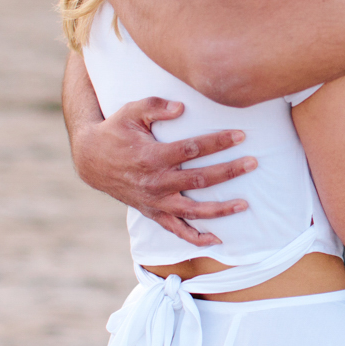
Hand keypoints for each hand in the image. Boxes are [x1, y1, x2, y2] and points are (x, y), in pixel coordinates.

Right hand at [71, 96, 256, 244]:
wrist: (92, 160)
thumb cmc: (115, 132)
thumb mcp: (129, 111)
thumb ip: (155, 106)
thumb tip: (181, 107)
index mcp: (152, 156)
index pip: (192, 149)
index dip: (218, 142)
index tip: (241, 135)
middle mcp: (156, 182)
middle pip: (199, 180)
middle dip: (229, 171)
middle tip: (253, 163)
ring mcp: (155, 202)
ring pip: (193, 211)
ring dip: (220, 209)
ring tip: (245, 204)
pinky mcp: (153, 213)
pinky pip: (176, 231)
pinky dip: (196, 238)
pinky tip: (217, 239)